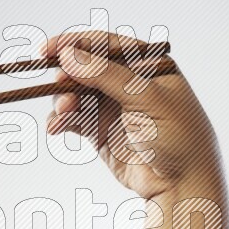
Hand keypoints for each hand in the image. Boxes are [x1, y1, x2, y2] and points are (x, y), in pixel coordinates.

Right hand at [42, 30, 222, 199]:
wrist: (181, 185)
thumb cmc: (178, 137)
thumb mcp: (147, 99)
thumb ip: (107, 75)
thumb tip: (68, 54)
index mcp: (147, 64)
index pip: (106, 44)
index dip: (75, 43)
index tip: (47, 49)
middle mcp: (126, 82)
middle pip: (85, 67)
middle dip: (66, 74)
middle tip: (58, 84)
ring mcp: (111, 106)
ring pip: (74, 93)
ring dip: (63, 100)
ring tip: (64, 112)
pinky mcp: (98, 131)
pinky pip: (72, 119)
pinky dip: (60, 120)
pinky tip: (56, 127)